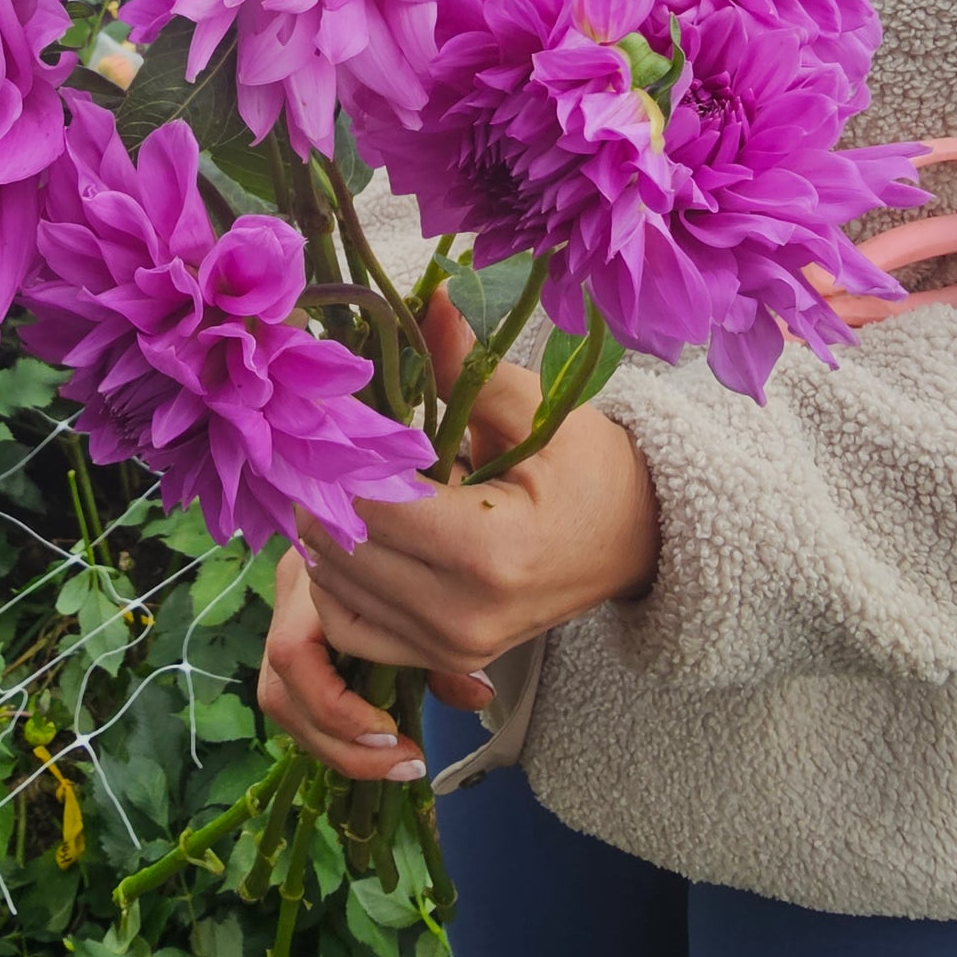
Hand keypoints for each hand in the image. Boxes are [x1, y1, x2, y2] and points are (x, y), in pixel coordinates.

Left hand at [257, 287, 659, 778]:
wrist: (637, 543)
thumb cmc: (593, 470)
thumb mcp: (539, 409)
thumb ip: (469, 365)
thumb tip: (429, 297)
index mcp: (489, 552)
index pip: (368, 505)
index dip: (337, 454)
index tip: (330, 411)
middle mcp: (461, 614)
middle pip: (340, 549)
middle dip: (321, 487)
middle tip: (320, 438)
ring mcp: (451, 647)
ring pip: (332, 590)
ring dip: (323, 532)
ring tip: (340, 479)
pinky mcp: (443, 659)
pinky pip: (351, 628)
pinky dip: (336, 583)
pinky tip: (355, 535)